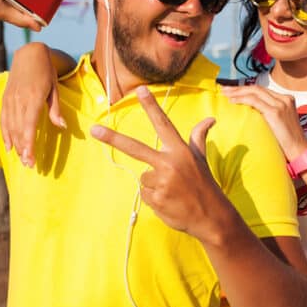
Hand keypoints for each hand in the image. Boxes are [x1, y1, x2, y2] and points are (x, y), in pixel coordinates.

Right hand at [1, 42, 64, 166]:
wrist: (29, 54)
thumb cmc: (46, 71)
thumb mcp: (55, 88)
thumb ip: (56, 109)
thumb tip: (62, 127)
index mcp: (33, 98)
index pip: (29, 127)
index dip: (29, 145)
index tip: (31, 159)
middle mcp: (19, 100)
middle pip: (19, 130)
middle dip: (23, 149)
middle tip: (29, 165)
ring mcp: (10, 99)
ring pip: (10, 127)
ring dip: (15, 145)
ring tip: (21, 159)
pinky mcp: (5, 98)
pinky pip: (3, 120)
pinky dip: (5, 134)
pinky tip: (9, 146)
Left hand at [90, 86, 234, 241]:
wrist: (211, 217)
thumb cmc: (204, 184)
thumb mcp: (201, 159)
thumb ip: (199, 137)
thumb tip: (211, 119)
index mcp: (180, 151)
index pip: (162, 124)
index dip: (151, 106)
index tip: (139, 90)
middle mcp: (169, 163)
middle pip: (135, 148)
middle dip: (112, 138)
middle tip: (94, 129)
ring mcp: (161, 182)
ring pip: (143, 178)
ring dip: (154, 185)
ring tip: (173, 192)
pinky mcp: (155, 199)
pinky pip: (144, 194)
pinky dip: (154, 199)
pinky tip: (169, 202)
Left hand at [220, 85, 306, 159]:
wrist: (299, 151)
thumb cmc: (288, 142)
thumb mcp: (279, 123)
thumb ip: (268, 115)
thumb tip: (250, 114)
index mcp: (286, 99)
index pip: (262, 90)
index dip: (246, 89)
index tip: (232, 91)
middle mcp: (284, 99)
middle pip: (257, 88)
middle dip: (238, 88)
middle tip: (224, 89)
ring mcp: (281, 104)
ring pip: (255, 91)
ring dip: (237, 91)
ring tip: (224, 93)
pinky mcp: (276, 112)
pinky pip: (254, 101)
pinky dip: (242, 99)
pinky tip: (232, 101)